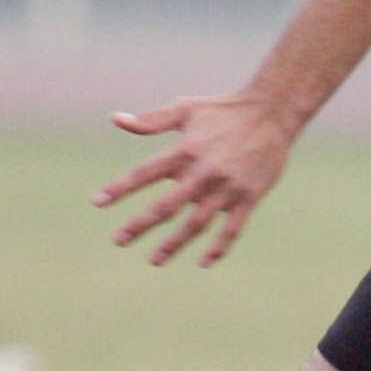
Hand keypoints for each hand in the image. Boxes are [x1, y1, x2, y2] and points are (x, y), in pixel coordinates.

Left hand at [93, 92, 295, 266]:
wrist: (273, 112)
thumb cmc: (225, 110)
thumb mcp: (186, 109)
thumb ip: (151, 120)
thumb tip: (115, 119)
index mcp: (185, 150)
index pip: (144, 173)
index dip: (120, 188)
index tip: (98, 202)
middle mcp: (204, 172)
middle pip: (166, 206)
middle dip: (140, 224)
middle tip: (119, 239)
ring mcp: (227, 187)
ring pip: (196, 223)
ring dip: (174, 243)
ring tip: (154, 260)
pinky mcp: (249, 197)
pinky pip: (233, 228)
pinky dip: (219, 247)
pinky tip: (204, 261)